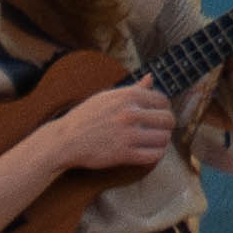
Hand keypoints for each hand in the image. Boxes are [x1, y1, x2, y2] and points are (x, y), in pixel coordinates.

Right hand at [36, 81, 183, 188]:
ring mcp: (127, 134)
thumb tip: (151, 77)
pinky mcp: (123, 154)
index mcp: (128, 96)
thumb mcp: (107, 97)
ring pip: (163, 138)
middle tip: (159, 130)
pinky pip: (154, 155)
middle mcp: (130, 113)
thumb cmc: (86, 116)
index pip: (163, 101)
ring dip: (161, 141)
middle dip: (166, 126)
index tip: (157, 116)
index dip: (163, 109)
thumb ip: (133, 89)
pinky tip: (149, 152)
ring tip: (154, 141)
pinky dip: (156, 154)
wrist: (65, 140)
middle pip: (168, 120)